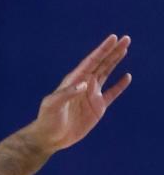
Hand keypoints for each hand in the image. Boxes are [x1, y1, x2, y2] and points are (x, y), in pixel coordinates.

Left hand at [29, 34, 131, 152]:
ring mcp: (91, 95)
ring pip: (106, 74)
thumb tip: (84, 84)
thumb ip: (67, 94)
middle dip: (113, 51)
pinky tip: (126, 77)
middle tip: (125, 38)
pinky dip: (120, 86)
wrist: (50, 137)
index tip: (113, 38)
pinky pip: (111, 93)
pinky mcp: (97, 108)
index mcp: (74, 81)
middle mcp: (83, 84)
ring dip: (115, 62)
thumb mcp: (53, 105)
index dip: (102, 50)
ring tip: (125, 49)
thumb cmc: (48, 119)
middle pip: (101, 64)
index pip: (91, 61)